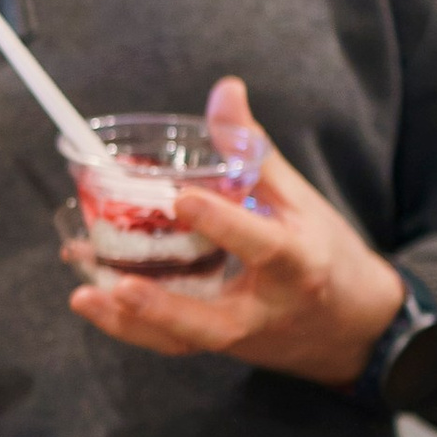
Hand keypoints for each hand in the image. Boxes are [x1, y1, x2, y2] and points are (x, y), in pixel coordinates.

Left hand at [68, 77, 405, 388]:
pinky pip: (171, 343)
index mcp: (299, 263)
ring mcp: (241, 336)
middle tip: (118, 285)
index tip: (181, 198)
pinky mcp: (219, 346)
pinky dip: (130, 326)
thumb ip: (252, 150)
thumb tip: (225, 89)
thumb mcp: (299, 199)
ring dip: (132, 323)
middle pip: (214, 321)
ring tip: (84, 296)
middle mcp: (268, 308)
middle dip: (163, 307)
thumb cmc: (324, 251)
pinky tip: (92, 299)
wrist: (352, 326)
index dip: (223, 223)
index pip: (264, 246)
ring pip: (183, 340)